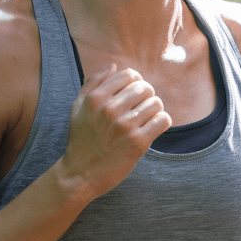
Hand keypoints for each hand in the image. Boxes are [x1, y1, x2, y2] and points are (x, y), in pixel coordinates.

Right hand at [60, 63, 172, 198]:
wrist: (81, 174)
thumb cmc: (81, 140)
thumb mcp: (78, 108)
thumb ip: (92, 84)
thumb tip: (113, 66)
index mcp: (96, 98)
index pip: (129, 75)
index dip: (135, 82)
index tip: (133, 95)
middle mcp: (110, 109)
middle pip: (145, 88)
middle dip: (146, 97)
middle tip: (141, 109)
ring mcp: (125, 126)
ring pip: (156, 103)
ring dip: (155, 111)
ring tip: (146, 120)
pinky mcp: (138, 143)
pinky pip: (163, 120)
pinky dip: (161, 123)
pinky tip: (152, 129)